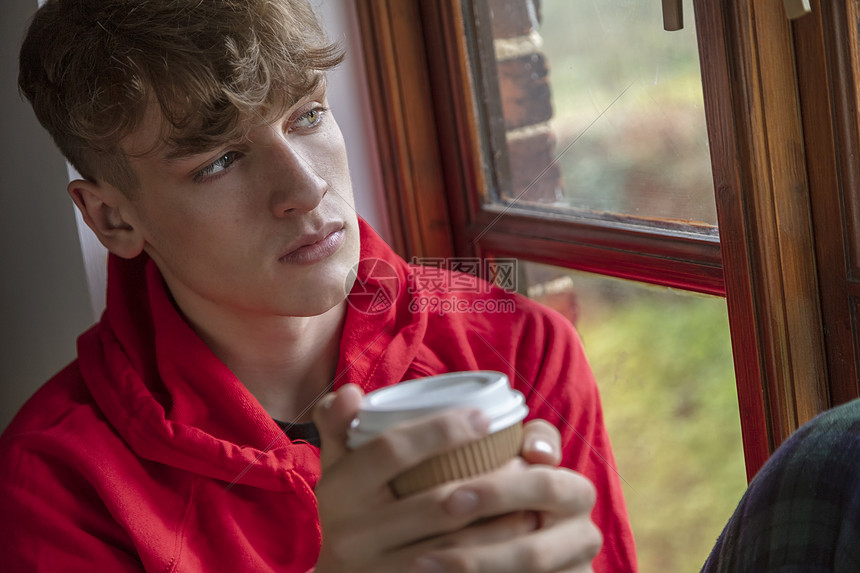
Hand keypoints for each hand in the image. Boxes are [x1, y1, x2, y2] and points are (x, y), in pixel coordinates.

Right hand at [312, 384, 601, 572]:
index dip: (440, 430)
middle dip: (492, 484)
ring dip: (503, 526)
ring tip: (534, 506)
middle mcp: (354, 533)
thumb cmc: (351, 505)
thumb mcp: (337, 463)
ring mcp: (380, 570)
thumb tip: (351, 391)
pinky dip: (493, 561)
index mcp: (339, 490)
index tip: (484, 417)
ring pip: (457, 546)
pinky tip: (518, 547)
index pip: (392, 448)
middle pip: (438, 502)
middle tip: (526, 468)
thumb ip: (339, 422)